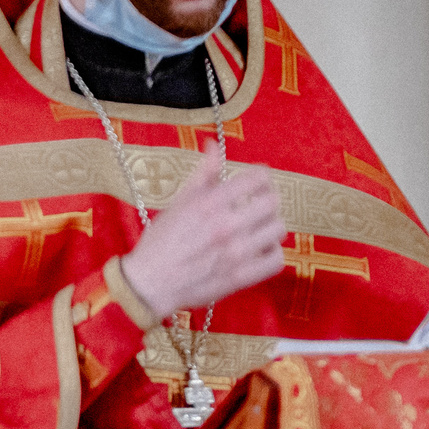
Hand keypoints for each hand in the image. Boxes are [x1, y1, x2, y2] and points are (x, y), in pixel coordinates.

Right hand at [120, 165, 285, 314]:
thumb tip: (213, 144)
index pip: (257, 178)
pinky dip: (272, 253)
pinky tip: (260, 250)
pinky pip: (276, 260)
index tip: (257, 182)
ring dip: (270, 226)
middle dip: (268, 200)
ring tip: (259, 229)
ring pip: (278, 230)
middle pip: (273, 202)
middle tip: (259, 205)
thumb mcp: (179, 202)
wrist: (150, 283)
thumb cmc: (161, 242)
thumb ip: (203, 173)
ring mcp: (236, 253)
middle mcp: (226, 226)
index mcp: (210, 203)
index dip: (261, 177)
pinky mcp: (241, 277)